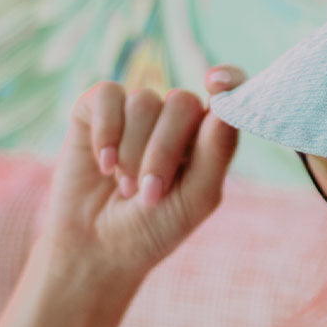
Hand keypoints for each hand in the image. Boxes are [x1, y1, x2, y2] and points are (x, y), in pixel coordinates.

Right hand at [39, 66, 245, 282]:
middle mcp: (175, 119)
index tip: (217, 83)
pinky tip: (105, 165)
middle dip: (165, 150)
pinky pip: (108, 94)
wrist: (98, 246)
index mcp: (208, 137)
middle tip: (149, 192)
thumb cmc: (155, 227)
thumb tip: (224, 108)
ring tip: (126, 188)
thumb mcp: (196, 197)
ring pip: (144, 101)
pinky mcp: (96, 108)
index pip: (229, 94)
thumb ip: (216, 153)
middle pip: (182, 102)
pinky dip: (106, 133)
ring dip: (133, 152)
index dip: (230, 80)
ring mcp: (136, 111)